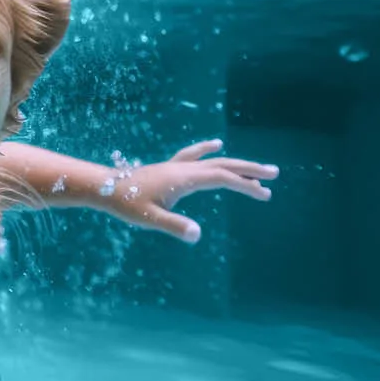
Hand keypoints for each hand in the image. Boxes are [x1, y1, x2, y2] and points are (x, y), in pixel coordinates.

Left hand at [106, 139, 277, 242]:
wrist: (105, 188)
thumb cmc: (126, 204)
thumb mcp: (150, 219)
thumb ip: (174, 226)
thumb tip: (197, 235)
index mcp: (184, 179)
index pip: (223, 179)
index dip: (246, 186)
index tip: (265, 194)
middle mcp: (183, 169)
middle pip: (223, 165)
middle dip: (250, 170)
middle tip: (274, 173)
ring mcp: (176, 166)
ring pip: (212, 161)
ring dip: (235, 164)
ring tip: (256, 168)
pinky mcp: (169, 168)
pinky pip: (194, 155)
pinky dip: (208, 151)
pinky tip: (215, 145)